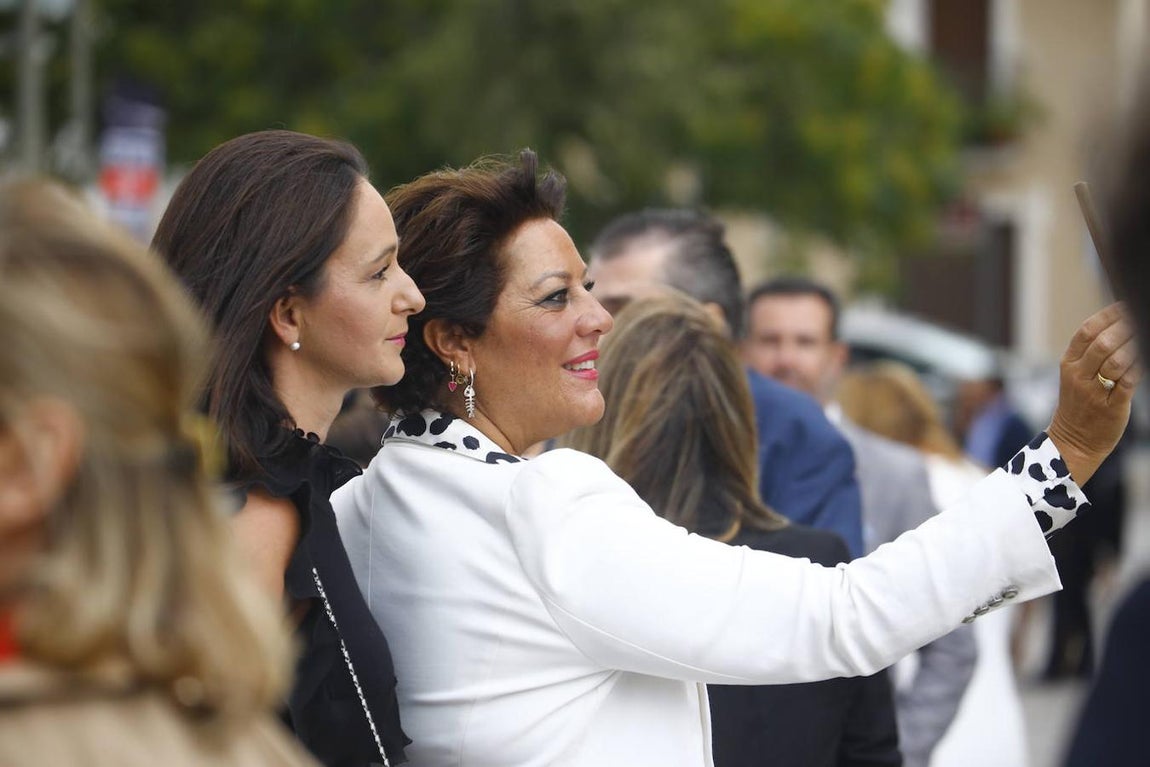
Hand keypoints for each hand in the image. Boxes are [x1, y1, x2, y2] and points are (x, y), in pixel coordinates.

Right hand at [1047, 303, 1139, 484]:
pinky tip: (1144, 360)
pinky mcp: (1110, 406)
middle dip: (1126, 328)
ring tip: (1144, 338)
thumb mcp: (1077, 376)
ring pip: (1116, 361)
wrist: (1074, 441)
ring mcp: (1092, 392)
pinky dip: (1139, 367)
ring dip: (1135, 346)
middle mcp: (1077, 375)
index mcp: (1068, 363)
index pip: (1086, 330)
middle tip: (1140, 320)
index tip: (1126, 306)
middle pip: (1102, 342)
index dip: (1108, 315)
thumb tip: (1119, 325)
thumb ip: (1092, 353)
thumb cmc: (1080, 405)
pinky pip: (1128, 381)